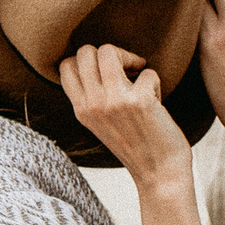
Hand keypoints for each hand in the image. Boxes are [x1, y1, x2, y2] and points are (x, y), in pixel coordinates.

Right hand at [59, 44, 192, 188]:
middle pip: (86, 52)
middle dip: (110, 53)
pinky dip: (155, 82)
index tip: (106, 72)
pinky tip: (156, 101)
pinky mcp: (140, 101)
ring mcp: (115, 102)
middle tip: (126, 70)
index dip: (88, 60)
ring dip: (129, 57)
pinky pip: (147, 72)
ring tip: (138, 74)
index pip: (66, 65)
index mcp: (81, 110)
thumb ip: (92, 98)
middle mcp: (93, 104)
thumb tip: (94, 62)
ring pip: (109, 51)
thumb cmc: (134, 146)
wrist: (159, 173)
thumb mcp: (99, 124)